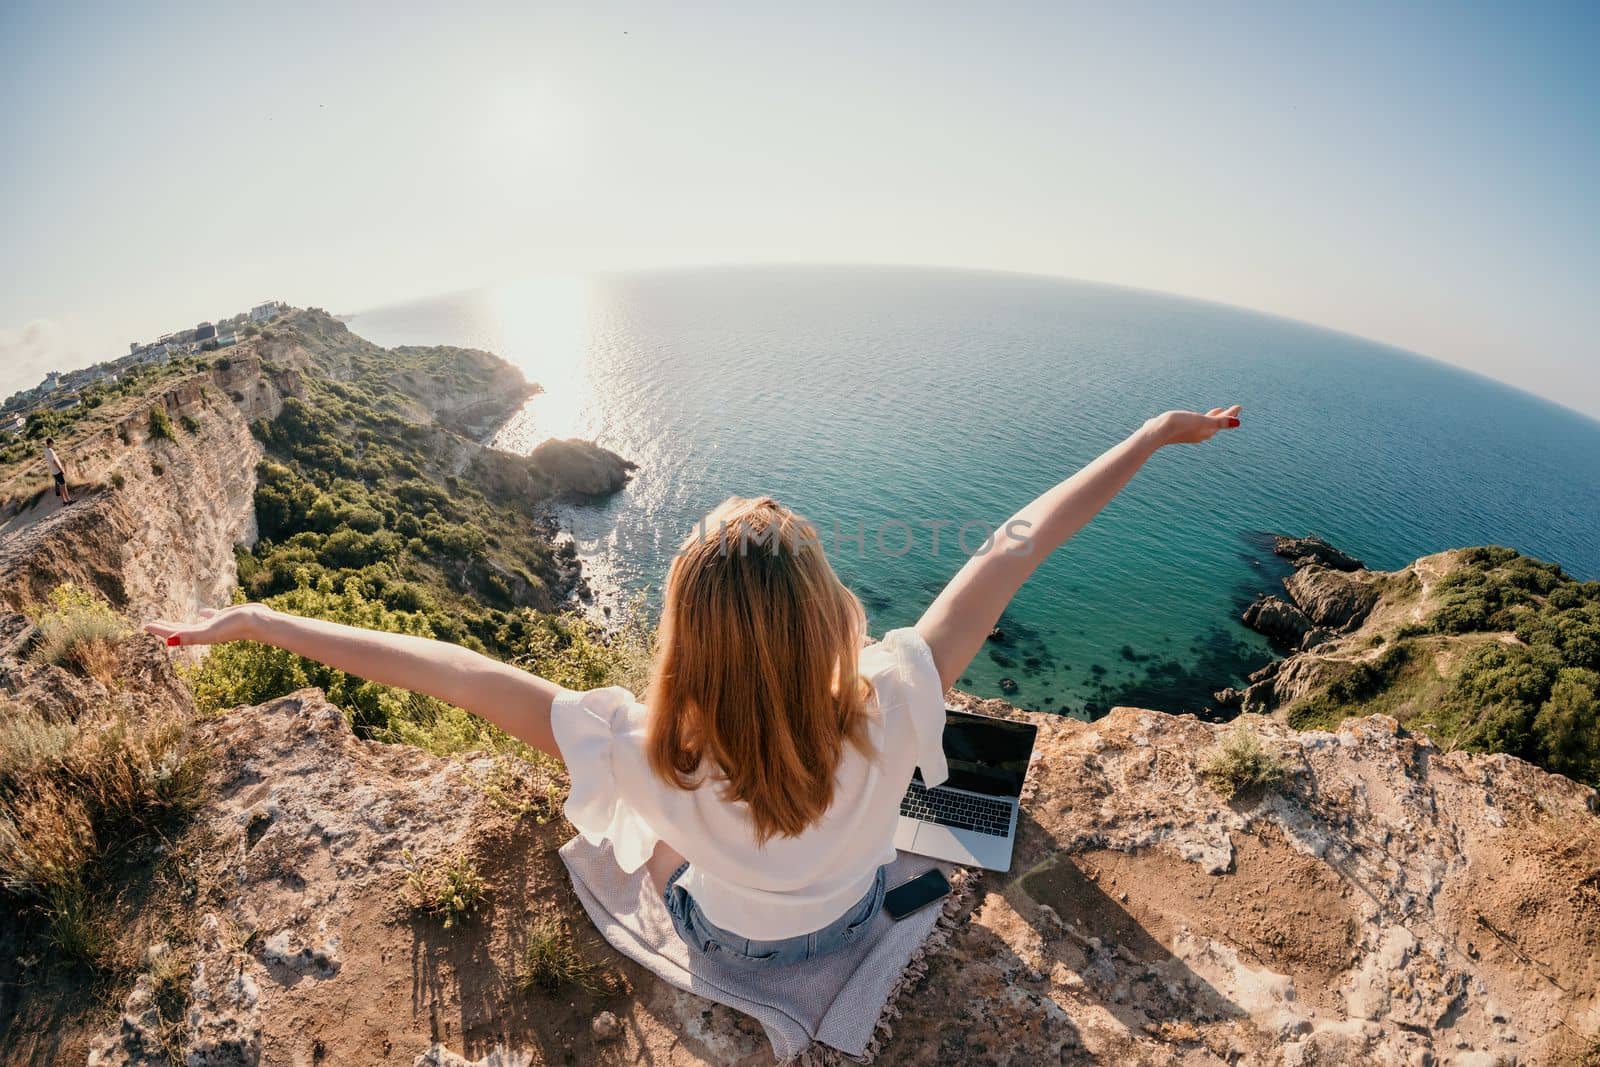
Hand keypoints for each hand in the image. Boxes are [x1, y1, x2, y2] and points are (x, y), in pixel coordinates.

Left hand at [144, 604, 270, 647]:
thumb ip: (189, 636)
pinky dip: (204, 614)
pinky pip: (210, 616)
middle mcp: (204, 631)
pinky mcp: (225, 617)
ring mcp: (215, 625)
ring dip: (182, 622)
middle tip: (152, 624)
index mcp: (198, 636)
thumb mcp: (209, 631)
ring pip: (193, 624)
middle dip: (166, 628)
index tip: (145, 626)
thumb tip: (170, 641)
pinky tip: (202, 612)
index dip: (159, 630)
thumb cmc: (234, 627)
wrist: (258, 622)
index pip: (174, 633)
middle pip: (180, 630)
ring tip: (173, 620)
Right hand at [1145, 405, 1241, 446]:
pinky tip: (1195, 418)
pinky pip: (1195, 424)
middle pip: (1215, 424)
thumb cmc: (1179, 425)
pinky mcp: (1179, 430)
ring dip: (1212, 418)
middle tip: (1231, 410)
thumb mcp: (1202, 421)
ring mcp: (1189, 432)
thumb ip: (1219, 422)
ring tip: (1216, 412)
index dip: (1231, 414)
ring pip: (1205, 425)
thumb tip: (1237, 423)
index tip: (1239, 407)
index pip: (1223, 422)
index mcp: (1206, 431)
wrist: (1155, 433)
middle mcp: (1199, 434)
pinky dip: (1200, 419)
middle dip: (1224, 417)